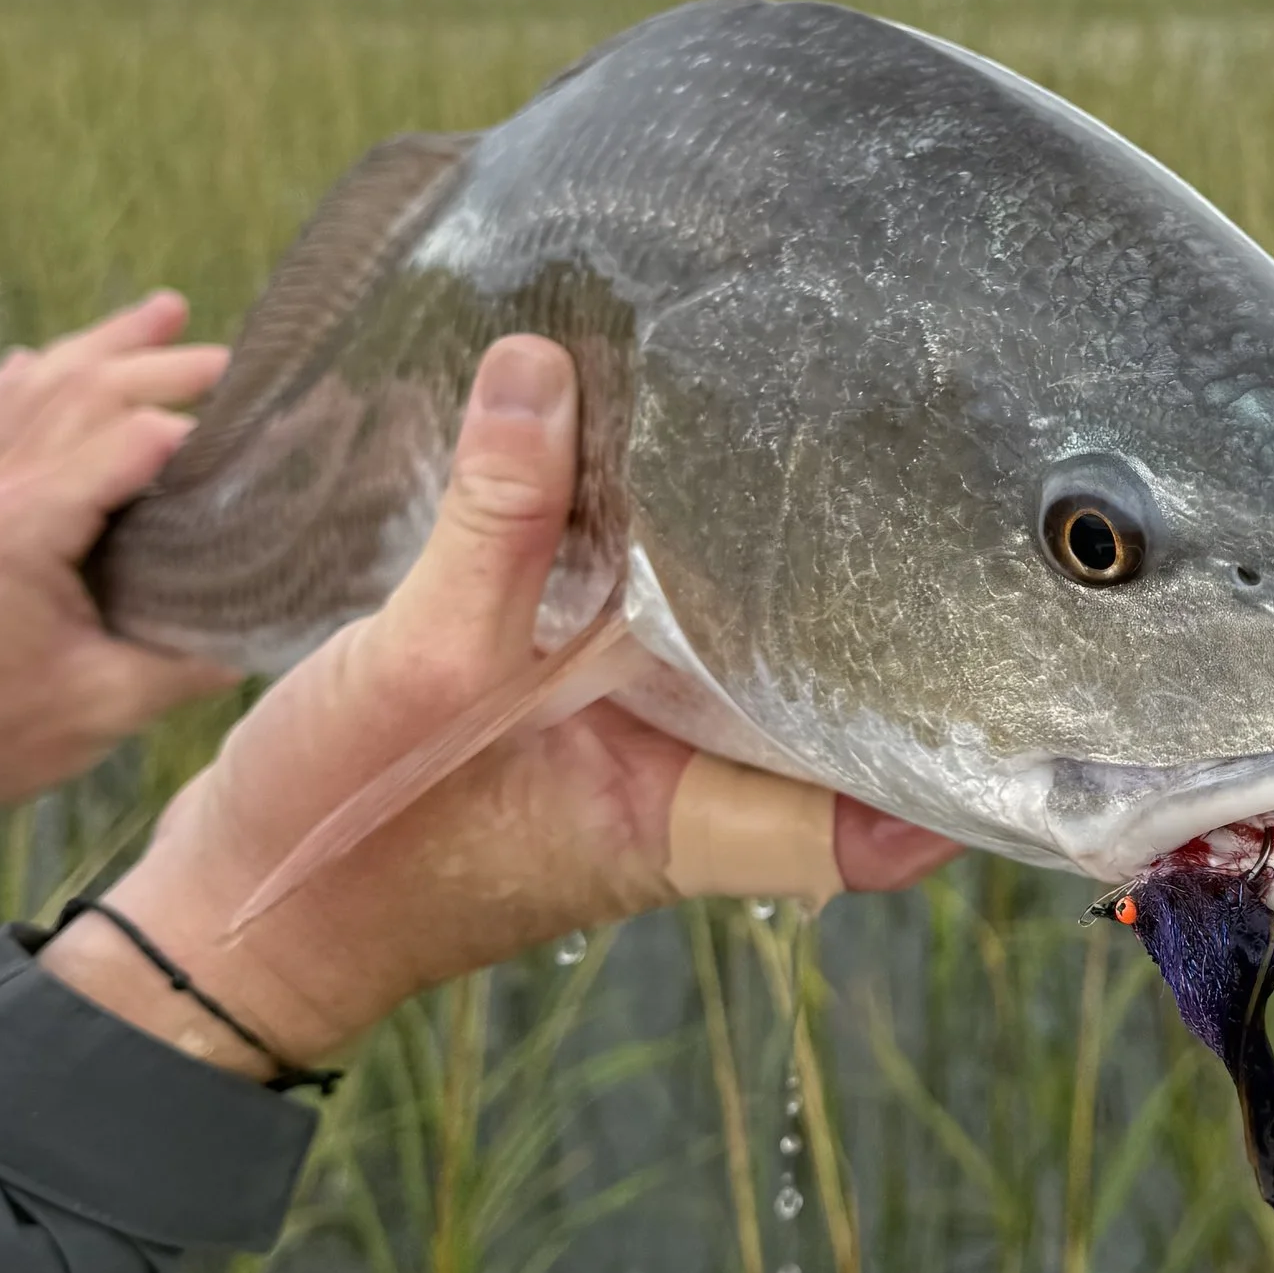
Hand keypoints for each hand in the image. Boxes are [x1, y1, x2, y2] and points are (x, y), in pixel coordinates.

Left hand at [0, 296, 235, 884]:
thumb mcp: (102, 709)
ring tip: (160, 311)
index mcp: (31, 526)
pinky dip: (4, 384)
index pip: (132, 441)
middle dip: (164, 364)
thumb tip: (263, 632)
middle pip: (85, 390)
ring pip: (30, 388)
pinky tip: (24, 362)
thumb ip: (187, 663)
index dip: (200, 431)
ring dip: (97, 345)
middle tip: (235, 360)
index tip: (263, 434)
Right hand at [47, 337, 960, 1077]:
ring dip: (787, 576)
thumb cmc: (339, 830)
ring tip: (855, 444)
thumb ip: (494, 525)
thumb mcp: (415, 669)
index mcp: (683, 819)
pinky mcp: (574, 705)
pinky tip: (693, 456)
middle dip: (889, 620)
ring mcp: (633, 748)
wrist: (236, 906)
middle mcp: (683, 787)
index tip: (1037, 659)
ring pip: (754, 660)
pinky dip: (685, 556)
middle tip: (957, 487)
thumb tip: (544, 366)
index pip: (871, 818)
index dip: (959, 758)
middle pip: (832, 712)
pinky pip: (665, 628)